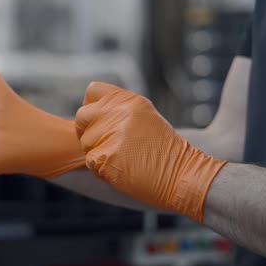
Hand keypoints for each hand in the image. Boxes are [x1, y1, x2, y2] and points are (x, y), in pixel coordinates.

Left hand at [75, 82, 225, 222]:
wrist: (183, 175)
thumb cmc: (165, 150)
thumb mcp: (145, 117)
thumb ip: (118, 110)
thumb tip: (91, 112)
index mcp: (128, 100)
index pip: (92, 91)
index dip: (92, 106)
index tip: (100, 120)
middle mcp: (118, 112)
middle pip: (82, 116)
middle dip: (87, 131)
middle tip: (106, 144)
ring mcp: (111, 134)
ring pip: (85, 142)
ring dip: (97, 153)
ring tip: (122, 159)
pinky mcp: (106, 157)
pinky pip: (90, 162)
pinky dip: (102, 170)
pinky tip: (122, 171)